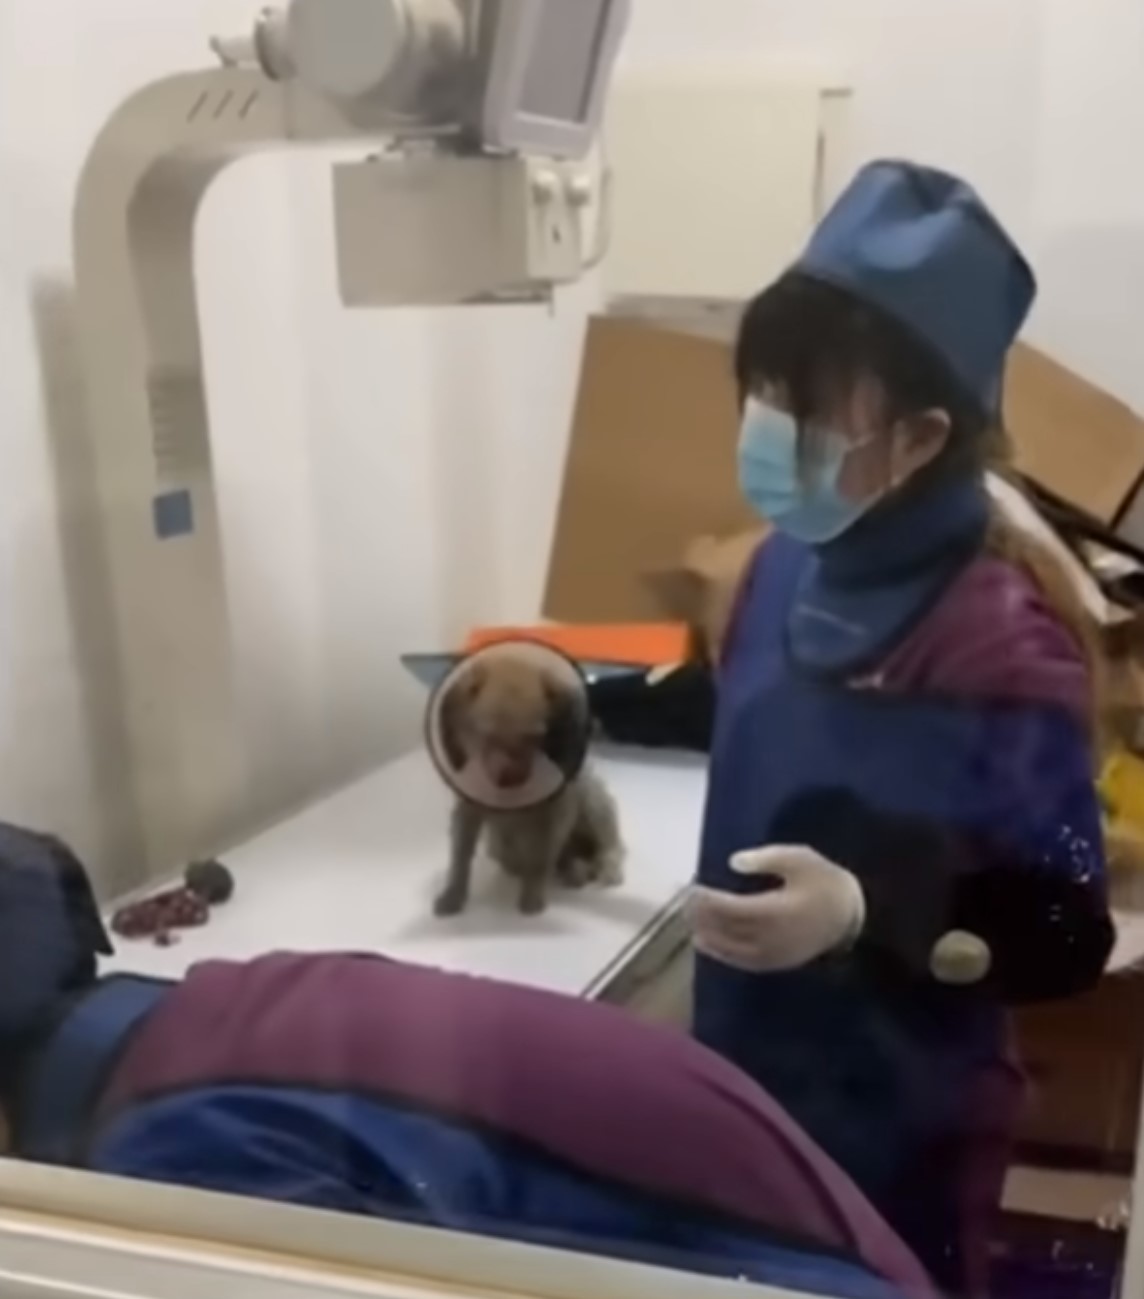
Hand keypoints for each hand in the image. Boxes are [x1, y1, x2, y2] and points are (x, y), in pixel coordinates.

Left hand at [688, 845, 865, 972]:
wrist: (854, 915)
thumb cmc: (824, 881)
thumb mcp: (800, 858)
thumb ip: (767, 858)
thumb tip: (734, 862)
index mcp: (777, 910)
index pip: (733, 908)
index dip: (710, 900)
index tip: (692, 889)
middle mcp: (773, 936)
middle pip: (729, 929)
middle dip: (704, 917)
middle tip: (685, 904)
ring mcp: (776, 953)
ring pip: (734, 949)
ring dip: (710, 937)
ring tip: (691, 924)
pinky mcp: (779, 962)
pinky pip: (745, 962)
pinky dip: (724, 954)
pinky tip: (709, 944)